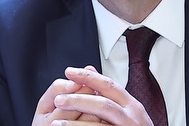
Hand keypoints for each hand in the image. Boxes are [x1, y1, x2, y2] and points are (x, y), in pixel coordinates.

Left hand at [39, 66, 154, 125]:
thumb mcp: (128, 110)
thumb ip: (109, 93)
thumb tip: (89, 69)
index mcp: (133, 106)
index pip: (109, 85)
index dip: (87, 77)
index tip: (69, 71)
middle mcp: (132, 118)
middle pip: (103, 104)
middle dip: (78, 100)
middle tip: (58, 99)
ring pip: (98, 124)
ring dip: (74, 125)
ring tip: (55, 124)